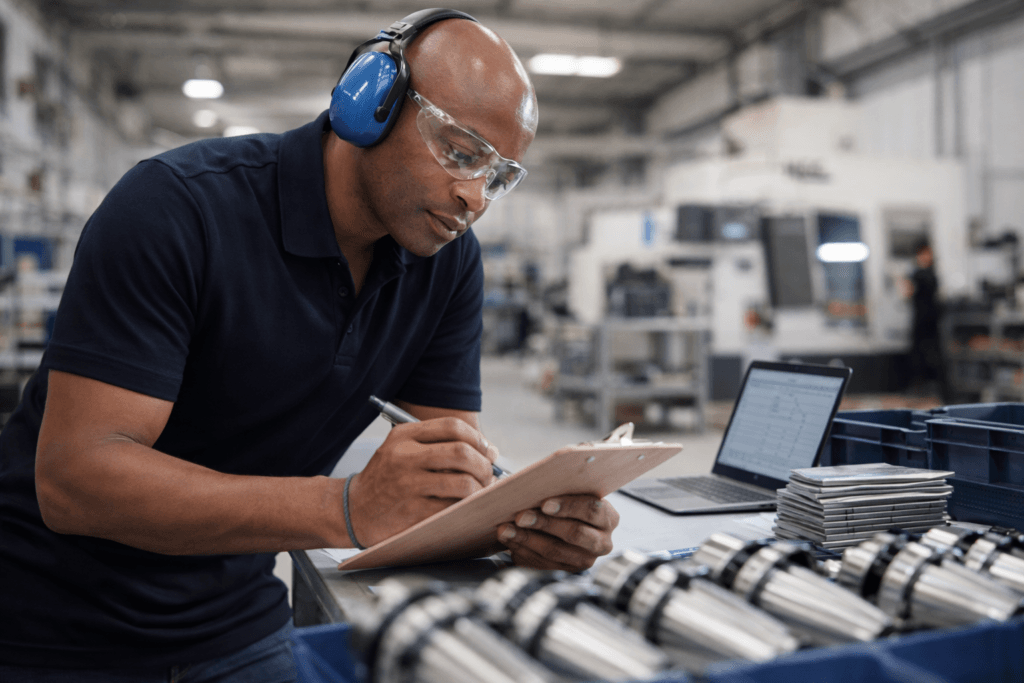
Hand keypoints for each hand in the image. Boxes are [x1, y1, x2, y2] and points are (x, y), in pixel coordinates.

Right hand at [347, 417, 498, 546]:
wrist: (353, 510)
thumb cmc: (387, 479)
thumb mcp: (404, 450)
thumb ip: (442, 445)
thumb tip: (491, 451)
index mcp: (404, 436)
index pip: (452, 426)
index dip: (477, 438)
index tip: (486, 451)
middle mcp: (405, 457)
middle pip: (462, 452)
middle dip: (484, 465)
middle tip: (488, 475)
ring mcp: (408, 485)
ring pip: (463, 483)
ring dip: (480, 489)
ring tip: (480, 492)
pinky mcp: (412, 512)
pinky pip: (453, 508)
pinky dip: (466, 507)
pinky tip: (465, 507)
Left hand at [496, 495, 618, 570]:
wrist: (568, 523)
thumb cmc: (568, 502)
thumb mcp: (572, 493)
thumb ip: (561, 489)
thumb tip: (536, 484)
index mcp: (608, 518)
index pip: (592, 509)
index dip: (568, 506)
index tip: (544, 503)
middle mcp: (602, 542)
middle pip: (574, 533)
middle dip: (544, 524)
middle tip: (520, 516)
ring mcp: (585, 560)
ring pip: (555, 552)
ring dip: (526, 539)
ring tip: (506, 529)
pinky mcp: (566, 572)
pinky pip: (542, 564)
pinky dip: (522, 551)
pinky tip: (509, 540)